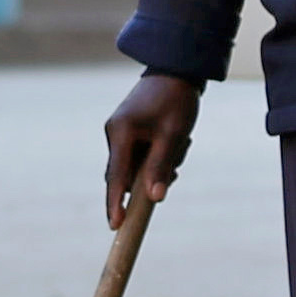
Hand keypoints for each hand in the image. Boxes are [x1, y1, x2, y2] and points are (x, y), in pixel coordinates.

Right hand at [105, 72, 201, 229]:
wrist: (177, 70)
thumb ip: (161, 166)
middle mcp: (115, 133)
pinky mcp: (129, 132)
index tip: (116, 226)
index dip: (115, 203)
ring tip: (180, 143)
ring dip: (159, 165)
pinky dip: (158, 157)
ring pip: (137, 166)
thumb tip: (154, 198)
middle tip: (175, 168)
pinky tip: (176, 142)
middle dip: (149, 178)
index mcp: (121, 132)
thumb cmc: (176, 100)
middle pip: (126, 175)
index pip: (116, 177)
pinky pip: (141, 156)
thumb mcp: (173, 135)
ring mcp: (120, 132)